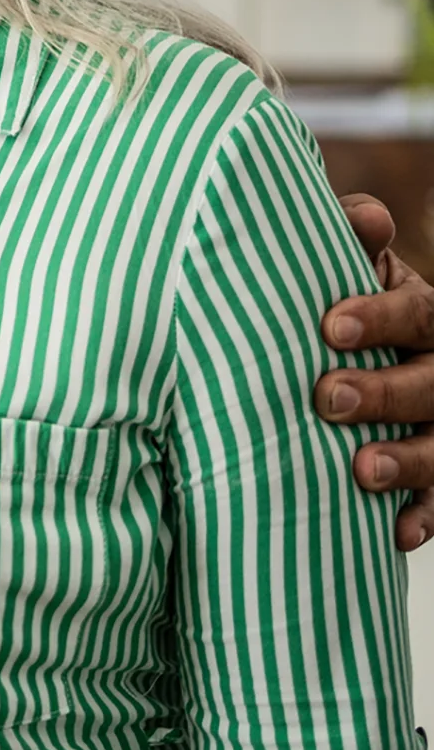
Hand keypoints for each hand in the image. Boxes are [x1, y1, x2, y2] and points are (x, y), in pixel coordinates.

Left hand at [317, 193, 433, 550]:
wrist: (345, 348)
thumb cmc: (339, 297)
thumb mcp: (348, 265)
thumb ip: (351, 240)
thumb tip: (370, 218)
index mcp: (425, 314)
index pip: (420, 313)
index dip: (381, 317)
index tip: (330, 326)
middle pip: (432, 383)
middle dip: (383, 393)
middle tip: (326, 398)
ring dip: (407, 461)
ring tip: (360, 470)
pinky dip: (424, 517)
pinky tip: (395, 531)